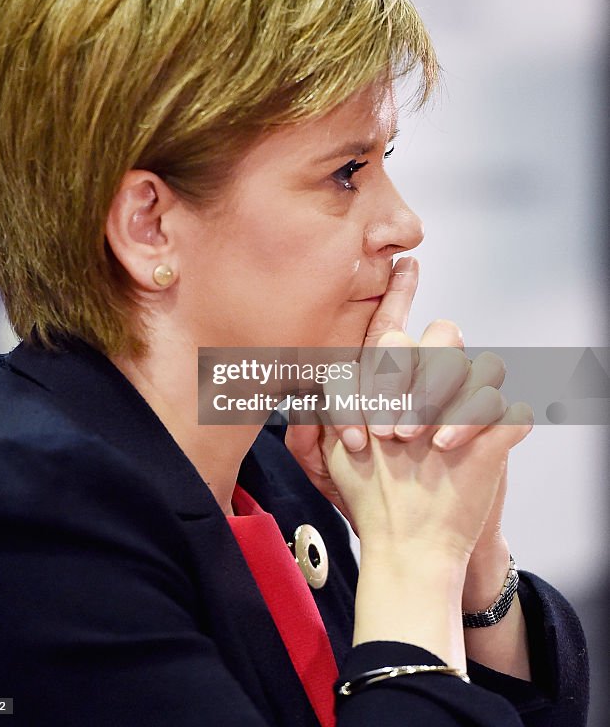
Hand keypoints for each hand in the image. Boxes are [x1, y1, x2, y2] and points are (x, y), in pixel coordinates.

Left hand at [285, 258, 532, 558]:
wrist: (414, 542)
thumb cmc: (373, 494)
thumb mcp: (328, 460)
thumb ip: (312, 422)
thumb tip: (301, 392)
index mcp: (394, 378)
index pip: (397, 325)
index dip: (401, 291)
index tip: (403, 263)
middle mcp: (434, 383)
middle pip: (439, 335)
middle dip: (412, 374)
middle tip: (387, 425)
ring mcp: (468, 405)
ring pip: (479, 361)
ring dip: (444, 393)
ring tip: (416, 439)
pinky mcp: (497, 432)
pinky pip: (504, 402)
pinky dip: (475, 419)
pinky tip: (445, 446)